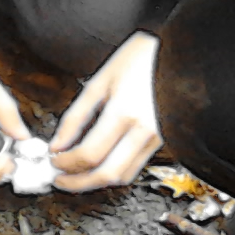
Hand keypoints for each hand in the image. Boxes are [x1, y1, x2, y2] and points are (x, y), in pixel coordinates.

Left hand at [52, 33, 160, 191]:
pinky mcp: (163, 141)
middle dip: (78, 183)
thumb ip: (75, 117)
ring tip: (75, 173)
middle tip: (59, 179)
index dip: (66, 163)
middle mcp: (143, 131)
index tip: (52, 160)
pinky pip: (135, 165)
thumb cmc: (141, 58)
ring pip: (123, 176)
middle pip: (107, 174)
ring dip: (96, 180)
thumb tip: (57, 145)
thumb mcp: (100, 81)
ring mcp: (157, 139)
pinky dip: (114, 171)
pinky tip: (98, 163)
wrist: (181, 52)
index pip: (89, 154)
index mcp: (124, 112)